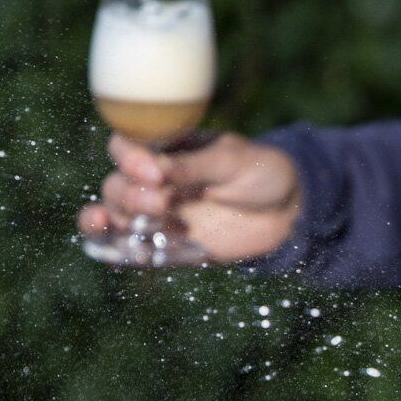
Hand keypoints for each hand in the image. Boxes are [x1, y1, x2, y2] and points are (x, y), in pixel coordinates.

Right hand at [78, 132, 300, 262]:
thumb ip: (194, 166)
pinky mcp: (165, 244)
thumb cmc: (258, 173)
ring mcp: (156, 213)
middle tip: (163, 204)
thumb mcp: (231, 161)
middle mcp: (152, 180)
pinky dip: (116, 250)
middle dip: (131, 195)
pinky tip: (117, 253)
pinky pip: (129, 248)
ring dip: (122, 219)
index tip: (154, 173)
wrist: (285, 212)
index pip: (125, 147)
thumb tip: (157, 170)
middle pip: (116, 184)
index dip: (129, 158)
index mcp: (164, 149)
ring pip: (116, 214)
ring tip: (152, 223)